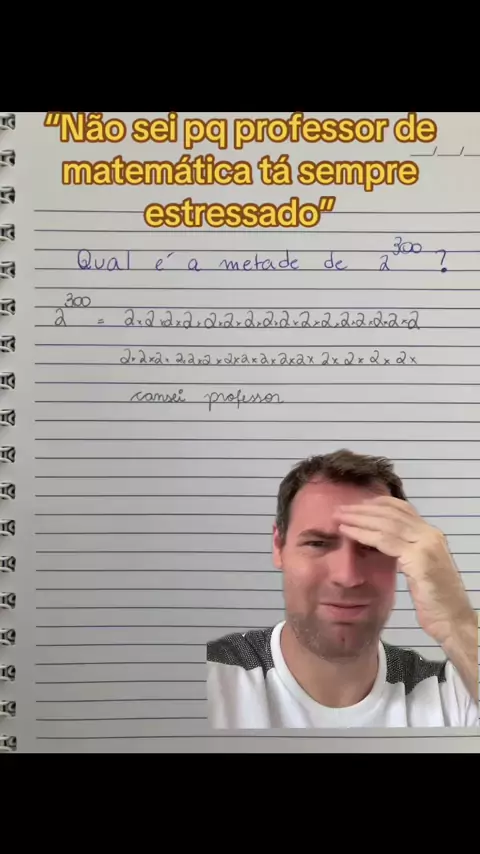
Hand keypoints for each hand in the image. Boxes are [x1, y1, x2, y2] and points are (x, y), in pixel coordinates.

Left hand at [334, 495, 473, 647]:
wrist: (453, 621)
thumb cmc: (436, 602)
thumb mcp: (420, 571)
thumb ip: (407, 554)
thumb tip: (384, 545)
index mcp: (431, 535)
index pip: (402, 508)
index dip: (377, 503)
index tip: (356, 505)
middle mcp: (430, 534)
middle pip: (391, 512)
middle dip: (363, 508)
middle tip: (341, 508)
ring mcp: (426, 544)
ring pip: (385, 523)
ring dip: (359, 518)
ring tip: (338, 517)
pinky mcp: (419, 558)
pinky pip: (384, 540)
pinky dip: (362, 533)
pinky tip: (347, 532)